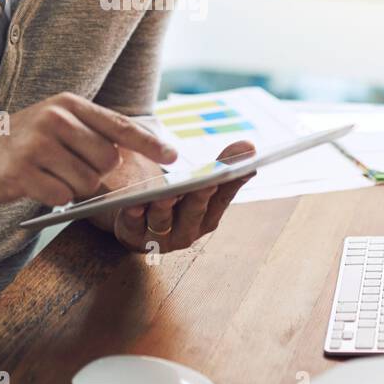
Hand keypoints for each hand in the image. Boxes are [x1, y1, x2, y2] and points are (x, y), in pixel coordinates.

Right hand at [0, 93, 176, 207]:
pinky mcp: (22, 172)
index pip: (118, 125)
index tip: (173, 156)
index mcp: (68, 105)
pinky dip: (54, 198)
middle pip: (106, 160)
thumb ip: (93, 133)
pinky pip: (61, 197)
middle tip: (69, 168)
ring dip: (73, 188)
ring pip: (86, 182)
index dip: (148, 143)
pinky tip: (36, 185)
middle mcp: (54, 119)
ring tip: (50, 175)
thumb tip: (136, 153)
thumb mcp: (57, 123)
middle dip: (96, 173)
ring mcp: (36, 145)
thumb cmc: (24, 141)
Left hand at [88, 139, 256, 253]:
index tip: (242, 168)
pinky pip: (133, 225)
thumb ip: (223, 169)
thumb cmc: (177, 203)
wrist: (139, 222)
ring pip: (164, 221)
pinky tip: (134, 203)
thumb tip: (250, 146)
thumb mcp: (200, 186)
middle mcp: (187, 231)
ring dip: (166, 207)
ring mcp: (160, 237)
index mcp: (208, 218)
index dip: (230, 183)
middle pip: (194, 212)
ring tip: (168, 193)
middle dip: (200, 196)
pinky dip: (134, 215)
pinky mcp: (133, 236)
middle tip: (206, 181)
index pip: (221, 197)